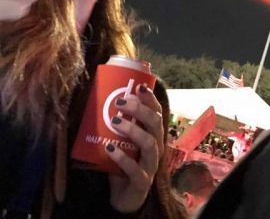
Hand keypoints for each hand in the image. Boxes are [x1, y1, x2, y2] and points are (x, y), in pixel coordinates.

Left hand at [107, 85, 163, 213]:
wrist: (124, 197)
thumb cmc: (123, 164)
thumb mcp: (121, 141)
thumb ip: (117, 125)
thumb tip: (99, 100)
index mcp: (153, 135)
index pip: (157, 112)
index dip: (150, 98)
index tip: (138, 86)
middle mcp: (156, 147)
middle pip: (155, 123)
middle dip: (140, 109)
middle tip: (120, 102)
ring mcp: (151, 165)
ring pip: (149, 143)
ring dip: (133, 129)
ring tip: (115, 121)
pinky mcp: (142, 182)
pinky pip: (134, 168)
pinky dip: (121, 157)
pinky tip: (109, 148)